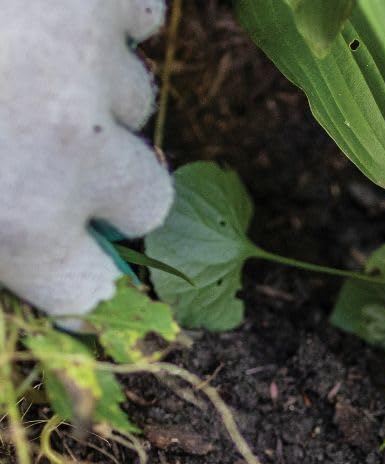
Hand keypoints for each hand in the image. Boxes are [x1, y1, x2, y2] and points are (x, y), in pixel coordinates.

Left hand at [0, 0, 173, 315]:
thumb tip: (42, 278)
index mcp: (20, 217)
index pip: (94, 296)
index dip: (82, 285)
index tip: (75, 274)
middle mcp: (72, 149)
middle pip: (147, 201)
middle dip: (109, 184)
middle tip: (43, 146)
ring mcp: (88, 60)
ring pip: (135, 99)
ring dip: (93, 90)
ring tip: (24, 57)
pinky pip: (138, 18)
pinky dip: (110, 19)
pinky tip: (54, 15)